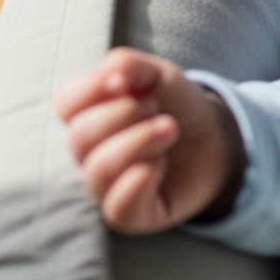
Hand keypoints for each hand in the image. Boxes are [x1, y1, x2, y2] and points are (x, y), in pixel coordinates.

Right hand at [55, 47, 243, 233]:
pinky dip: (141, 181)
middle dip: (125, 115)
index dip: (93, 89)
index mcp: (88, 115)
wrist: (214, 139)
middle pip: (80, 137)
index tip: (126, 83)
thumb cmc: (176, 106)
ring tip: (170, 130)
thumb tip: (108, 77)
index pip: (65, 103)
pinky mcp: (129, 214)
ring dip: (140, 142)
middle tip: (158, 110)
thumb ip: (128, 65)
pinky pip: (117, 208)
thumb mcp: (158, 74)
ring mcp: (107, 186)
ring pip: (98, 171)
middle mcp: (90, 153)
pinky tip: (161, 164)